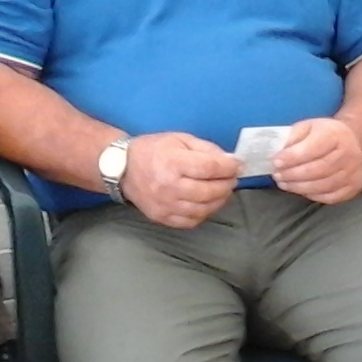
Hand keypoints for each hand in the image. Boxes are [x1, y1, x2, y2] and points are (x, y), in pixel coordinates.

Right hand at [122, 131, 238, 227]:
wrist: (123, 168)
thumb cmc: (153, 150)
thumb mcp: (180, 139)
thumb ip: (206, 149)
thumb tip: (230, 161)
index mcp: (173, 163)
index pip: (210, 168)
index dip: (229, 168)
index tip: (238, 165)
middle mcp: (169, 186)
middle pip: (210, 191)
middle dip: (227, 185)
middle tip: (232, 179)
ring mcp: (165, 205)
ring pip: (203, 209)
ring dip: (219, 201)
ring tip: (222, 191)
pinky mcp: (162, 218)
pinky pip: (191, 221)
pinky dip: (204, 214)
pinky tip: (206, 204)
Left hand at [273, 118, 361, 203]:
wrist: (354, 142)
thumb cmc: (325, 135)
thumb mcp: (308, 127)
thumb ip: (293, 137)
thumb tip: (278, 153)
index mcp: (335, 135)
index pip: (313, 148)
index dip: (292, 157)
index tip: (275, 162)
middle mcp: (348, 154)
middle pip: (317, 169)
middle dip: (293, 174)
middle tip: (277, 175)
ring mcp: (353, 173)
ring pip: (322, 185)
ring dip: (299, 187)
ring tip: (284, 184)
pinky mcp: (353, 187)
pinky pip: (329, 197)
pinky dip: (312, 195)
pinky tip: (301, 190)